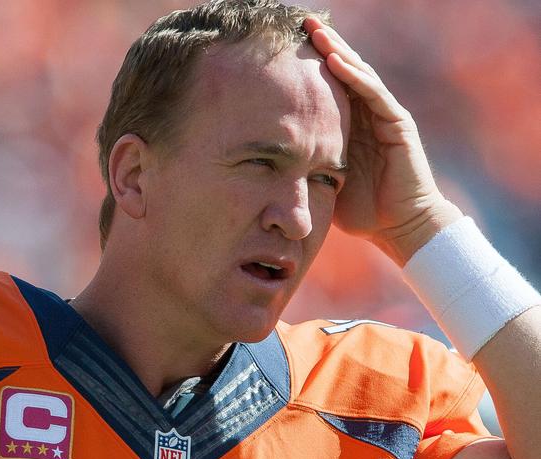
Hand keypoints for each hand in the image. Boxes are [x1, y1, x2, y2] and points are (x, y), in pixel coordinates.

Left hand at [303, 18, 462, 264]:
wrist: (398, 228)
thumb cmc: (361, 209)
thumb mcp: (323, 182)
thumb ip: (304, 167)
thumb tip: (266, 168)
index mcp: (348, 127)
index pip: (327, 88)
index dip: (308, 67)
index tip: (282, 50)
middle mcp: (366, 115)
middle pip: (342, 72)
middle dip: (321, 46)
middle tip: (297, 24)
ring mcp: (384, 116)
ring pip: (358, 75)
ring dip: (336, 50)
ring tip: (315, 30)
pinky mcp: (397, 123)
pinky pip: (374, 94)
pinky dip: (355, 76)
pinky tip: (336, 59)